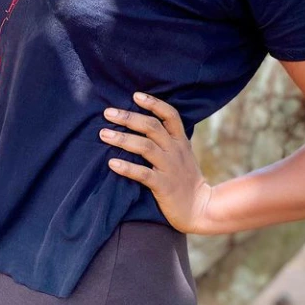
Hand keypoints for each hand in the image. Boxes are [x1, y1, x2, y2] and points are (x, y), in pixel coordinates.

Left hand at [99, 92, 212, 233]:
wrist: (200, 209)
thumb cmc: (185, 179)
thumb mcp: (182, 154)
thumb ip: (167, 139)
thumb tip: (141, 124)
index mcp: (180, 141)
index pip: (170, 115)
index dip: (153, 103)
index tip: (135, 95)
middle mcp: (175, 151)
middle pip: (152, 127)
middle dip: (128, 117)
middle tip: (108, 112)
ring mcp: (170, 168)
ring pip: (145, 147)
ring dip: (122, 139)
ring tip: (103, 134)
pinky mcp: (164, 186)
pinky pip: (143, 174)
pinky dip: (127, 168)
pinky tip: (112, 163)